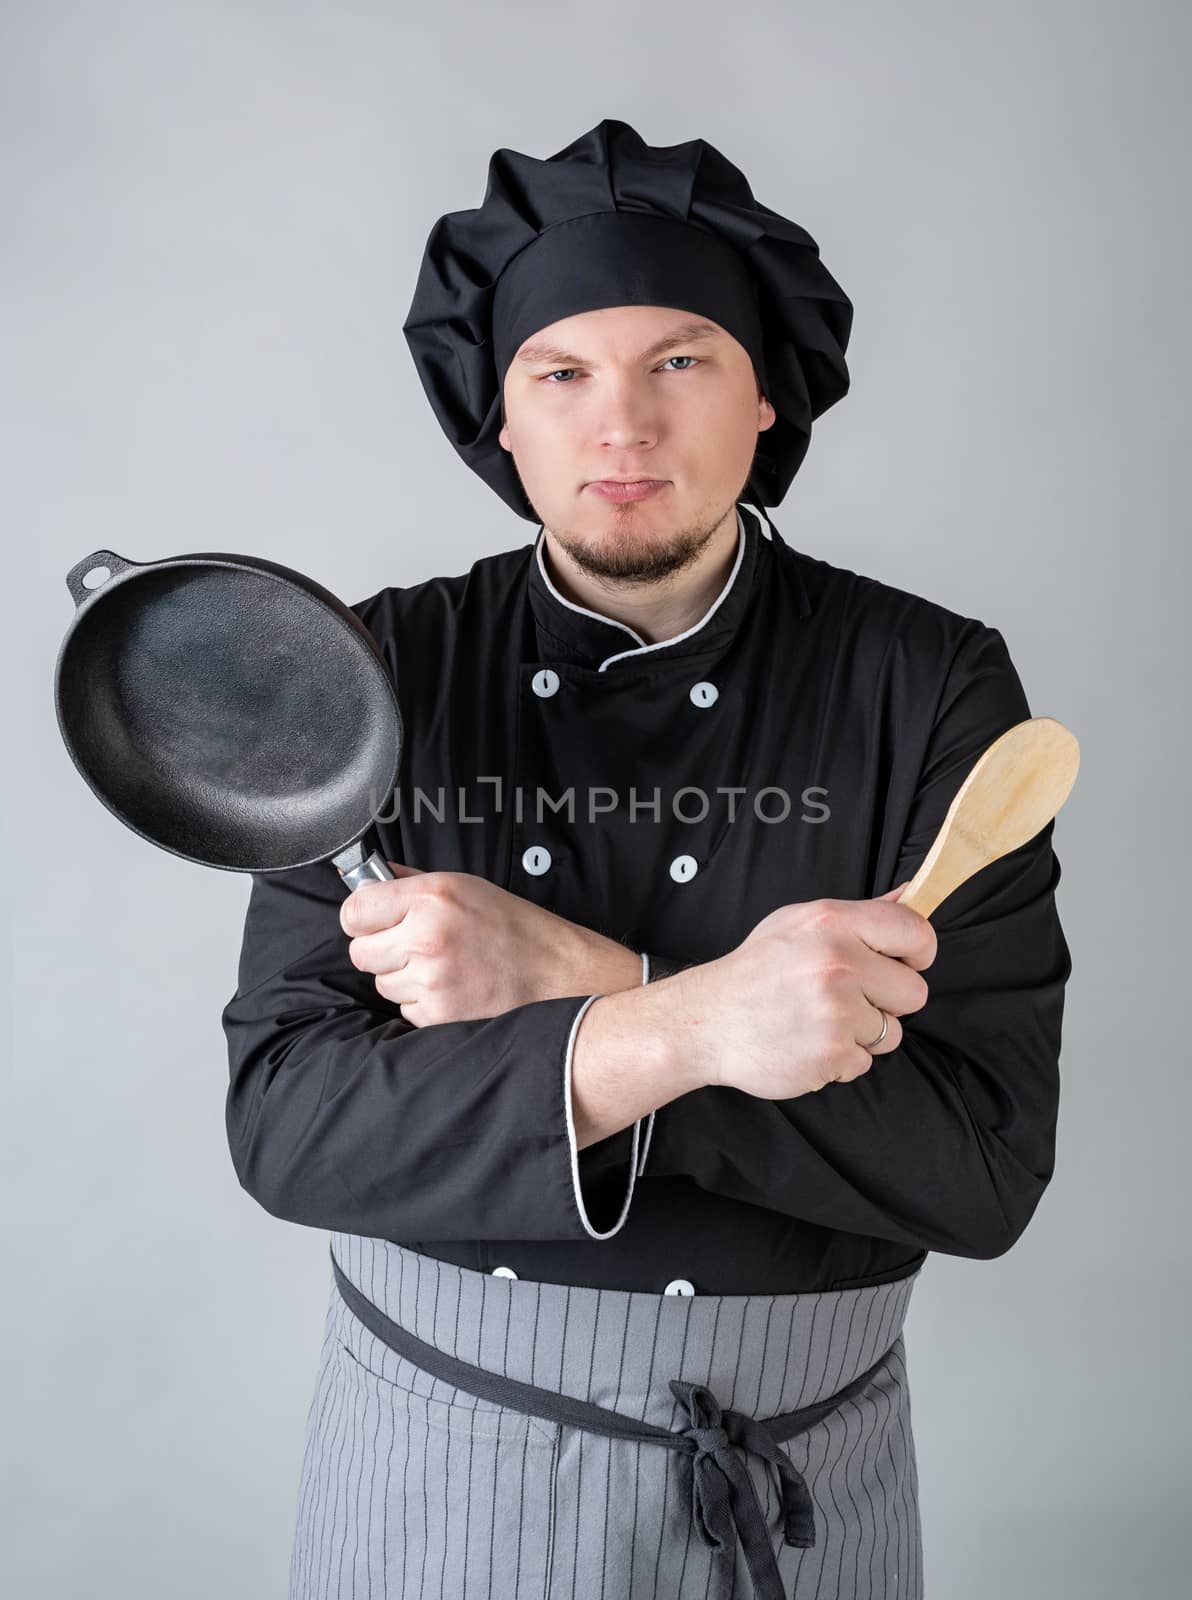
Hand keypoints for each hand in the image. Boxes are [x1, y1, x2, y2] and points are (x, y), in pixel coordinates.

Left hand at [339, 863, 642, 1024]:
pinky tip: (453, 988)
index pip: (354, 910)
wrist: (556, 973)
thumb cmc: (514, 927)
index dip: (363, 917)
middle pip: (360, 952)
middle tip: (414, 946)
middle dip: (381, 950)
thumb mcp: (465, 886)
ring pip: (381, 983)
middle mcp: (426, 936)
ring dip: (402, 978)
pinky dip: (422, 1002)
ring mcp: (431, 979)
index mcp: (431, 897)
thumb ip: (412, 883)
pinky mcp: (437, 1014)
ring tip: (443, 967)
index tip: (375, 920)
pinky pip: (403, 1008)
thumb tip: (368, 881)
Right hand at [659, 883, 936, 1098]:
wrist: (705, 1021)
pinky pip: (864, 1062)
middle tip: (845, 998)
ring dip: (863, 1034)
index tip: (901, 964)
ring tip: (820, 1021)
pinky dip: (840, 1059)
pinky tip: (807, 1043)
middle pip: (914, 992)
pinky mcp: (830, 1053)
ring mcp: (835, 1010)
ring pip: (891, 1032)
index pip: (916, 933)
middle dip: (886, 1001)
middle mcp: (838, 962)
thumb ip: (858, 915)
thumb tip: (909, 895)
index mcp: (832, 922)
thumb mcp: (799, 924)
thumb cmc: (756, 971)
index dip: (917, 954)